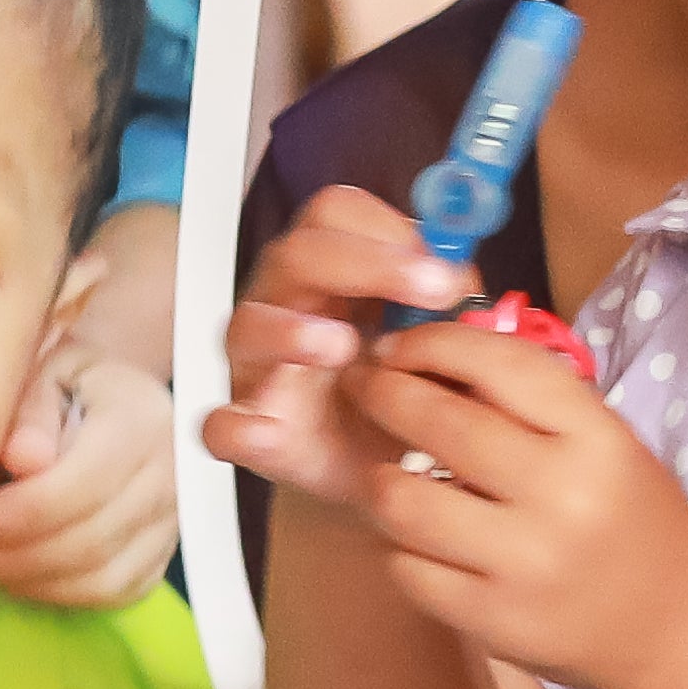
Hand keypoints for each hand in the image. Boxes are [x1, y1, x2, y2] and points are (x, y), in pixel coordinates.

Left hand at [0, 343, 180, 605]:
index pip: (85, 483)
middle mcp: (172, 474)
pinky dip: (55, 592)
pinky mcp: (161, 556)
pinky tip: (11, 571)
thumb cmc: (67, 383)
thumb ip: (32, 410)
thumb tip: (24, 460)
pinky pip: (111, 593)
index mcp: (142, 418)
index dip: (22, 513)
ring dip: (26, 578)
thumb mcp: (45, 371)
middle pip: (91, 539)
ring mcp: (172, 521)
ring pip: (100, 577)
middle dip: (12, 554)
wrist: (114, 400)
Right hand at [205, 187, 468, 503]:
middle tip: (432, 289)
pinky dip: (237, 427)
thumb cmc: (402, 388)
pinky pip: (220, 424)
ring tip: (343, 346)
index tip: (447, 265)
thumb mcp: (435, 340)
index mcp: (331, 270)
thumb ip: (449, 304)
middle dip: (365, 264)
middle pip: (297, 254)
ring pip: (248, 324)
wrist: (386, 473)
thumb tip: (467, 281)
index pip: (336, 215)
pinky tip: (266, 431)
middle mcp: (284, 303)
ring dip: (294, 330)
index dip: (388, 228)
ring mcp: (257, 365)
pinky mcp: (246, 429)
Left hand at [340, 319, 687, 688]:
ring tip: (383, 472)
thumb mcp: (610, 446)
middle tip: (363, 386)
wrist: (675, 632)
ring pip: (405, 502)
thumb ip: (536, 406)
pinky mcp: (493, 622)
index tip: (400, 343)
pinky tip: (413, 538)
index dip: (436, 342)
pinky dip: (400, 546)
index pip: (502, 364)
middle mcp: (562, 496)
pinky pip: (408, 569)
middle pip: (442, 424)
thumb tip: (438, 361)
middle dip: (385, 394)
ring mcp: (524, 564)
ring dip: (381, 478)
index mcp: (598, 440)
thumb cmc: (636, 523)